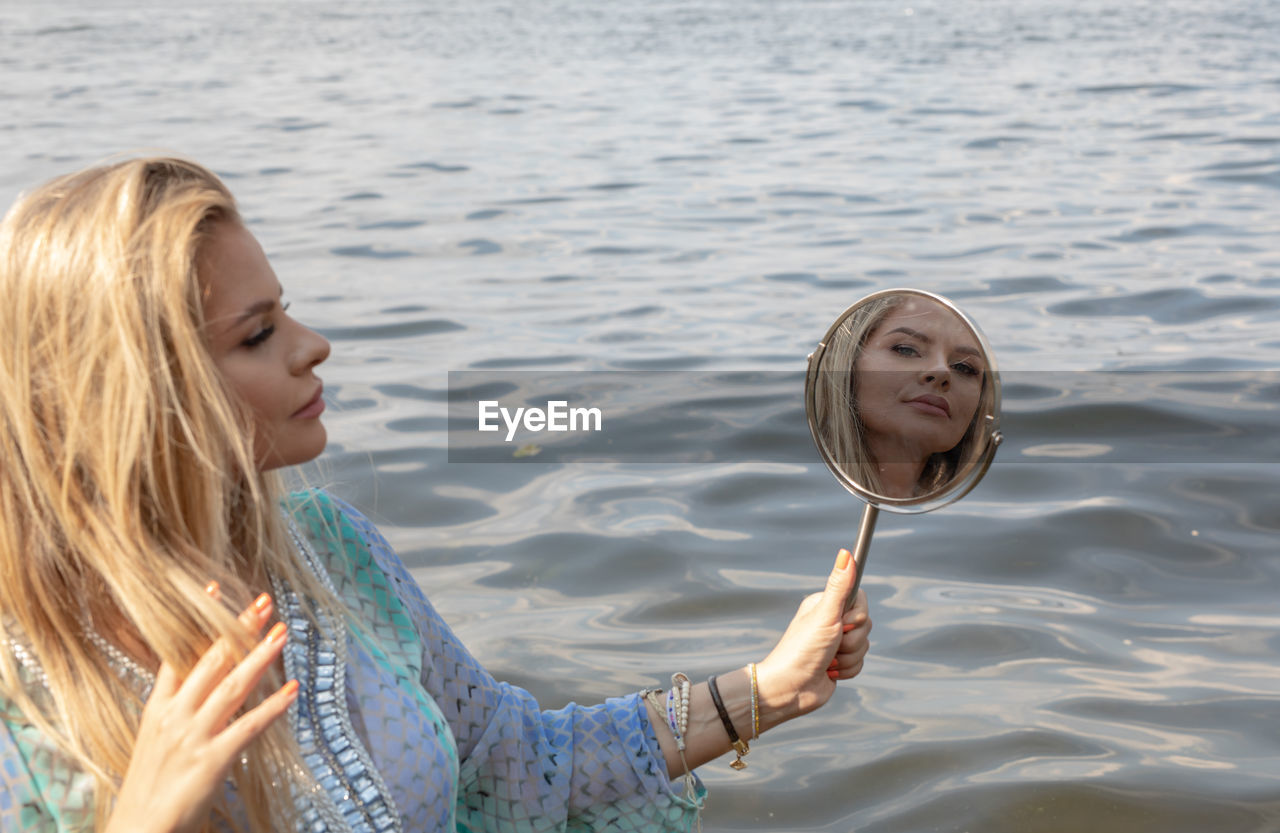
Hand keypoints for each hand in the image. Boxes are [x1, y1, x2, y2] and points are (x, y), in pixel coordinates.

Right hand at [104, 591, 297, 832]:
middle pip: (211, 661)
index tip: (216, 586)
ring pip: (232, 687)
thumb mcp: (154, 739)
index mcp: (158, 708)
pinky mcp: (212, 761)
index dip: (199, 619)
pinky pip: (249, 728)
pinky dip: (272, 708)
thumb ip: (176, 707)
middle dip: (238, 629)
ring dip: (260, 657)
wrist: (138, 831)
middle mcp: (174, 716)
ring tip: (282, 633)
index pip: (179, 653)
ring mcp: (192, 737)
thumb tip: (205, 681)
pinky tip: (292, 691)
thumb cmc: (150, 787)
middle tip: (264, 602)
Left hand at [754, 549, 870, 728]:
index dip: (856, 615)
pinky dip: (847, 670)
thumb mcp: (825, 615)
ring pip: (865, 646)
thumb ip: (839, 586)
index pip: (860, 600)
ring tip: (827, 660)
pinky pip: (860, 663)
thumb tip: (846, 553)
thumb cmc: (802, 650)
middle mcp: (831, 620)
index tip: (842, 622)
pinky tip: (829, 672)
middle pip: (866, 625)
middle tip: (831, 643)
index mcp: (826, 604)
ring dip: (848, 657)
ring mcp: (836, 642)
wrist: (790, 689)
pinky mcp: (840, 662)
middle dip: (852, 640)